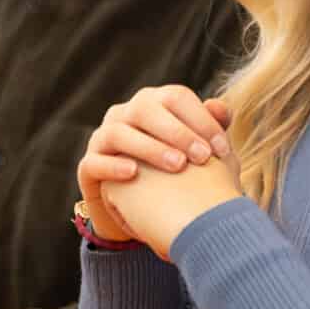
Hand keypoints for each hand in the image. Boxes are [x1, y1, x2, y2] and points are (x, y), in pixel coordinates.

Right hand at [77, 86, 233, 242]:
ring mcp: (103, 138)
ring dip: (150, 147)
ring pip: (119, 133)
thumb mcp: (195, 152)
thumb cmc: (174, 174)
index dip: (201, 119)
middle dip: (178, 132)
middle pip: (146, 108)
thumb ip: (208, 129)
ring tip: (177, 165)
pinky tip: (134, 173)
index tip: (222, 149)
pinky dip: (114, 166)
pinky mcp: (88, 167)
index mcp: (153, 103)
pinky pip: (95, 161)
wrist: (142, 212)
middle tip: (203, 156)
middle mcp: (124, 114)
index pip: (176, 96)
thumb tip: (222, 108)